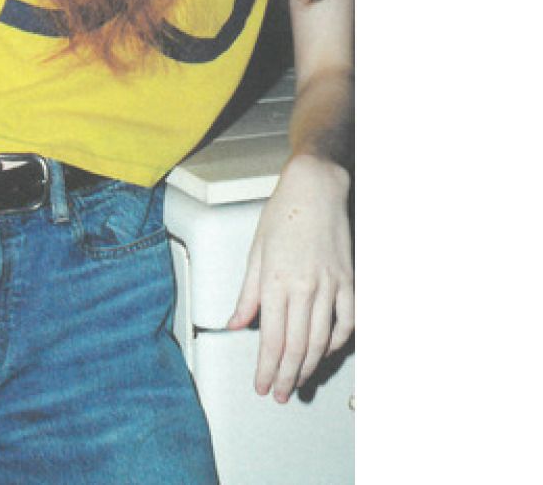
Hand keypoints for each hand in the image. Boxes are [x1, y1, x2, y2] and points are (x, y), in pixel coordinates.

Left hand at [226, 154, 353, 402]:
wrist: (314, 190)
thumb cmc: (281, 216)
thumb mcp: (255, 252)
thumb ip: (247, 294)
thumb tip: (235, 324)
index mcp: (275, 281)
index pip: (271, 338)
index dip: (266, 368)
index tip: (261, 385)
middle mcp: (304, 287)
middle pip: (297, 346)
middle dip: (286, 376)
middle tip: (279, 394)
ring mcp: (330, 285)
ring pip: (321, 339)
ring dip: (309, 367)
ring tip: (299, 383)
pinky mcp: (349, 281)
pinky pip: (347, 322)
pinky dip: (337, 342)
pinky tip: (326, 352)